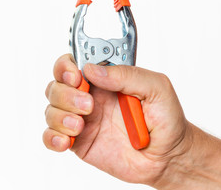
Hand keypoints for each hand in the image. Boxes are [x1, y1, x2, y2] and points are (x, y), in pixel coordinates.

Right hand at [43, 54, 191, 185]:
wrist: (168, 157)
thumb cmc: (166, 120)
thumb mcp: (157, 88)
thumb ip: (128, 75)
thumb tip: (94, 70)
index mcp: (107, 79)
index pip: (76, 62)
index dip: (68, 65)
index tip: (76, 75)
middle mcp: (91, 95)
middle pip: (58, 84)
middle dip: (65, 93)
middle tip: (88, 104)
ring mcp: (83, 119)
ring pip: (52, 108)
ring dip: (60, 115)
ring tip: (81, 126)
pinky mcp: (79, 141)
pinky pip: (52, 136)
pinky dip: (52, 137)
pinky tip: (66, 141)